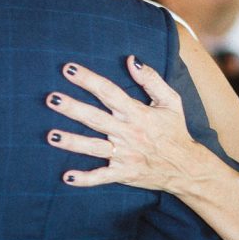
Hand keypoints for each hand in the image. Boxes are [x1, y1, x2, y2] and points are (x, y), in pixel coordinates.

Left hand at [45, 56, 204, 189]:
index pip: (109, 92)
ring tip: (51, 136)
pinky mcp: (124, 173)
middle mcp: (128, 133)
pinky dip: (85, 179)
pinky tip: (67, 178)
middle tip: (51, 99)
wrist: (188, 168)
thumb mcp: (171, 101)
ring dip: (72, 142)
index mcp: (137, 113)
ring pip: (93, 147)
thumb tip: (132, 60)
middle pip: (95, 118)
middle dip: (72, 108)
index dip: (88, 79)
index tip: (69, 69)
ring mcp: (125, 155)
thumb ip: (151, 80)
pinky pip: (102, 177)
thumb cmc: (176, 131)